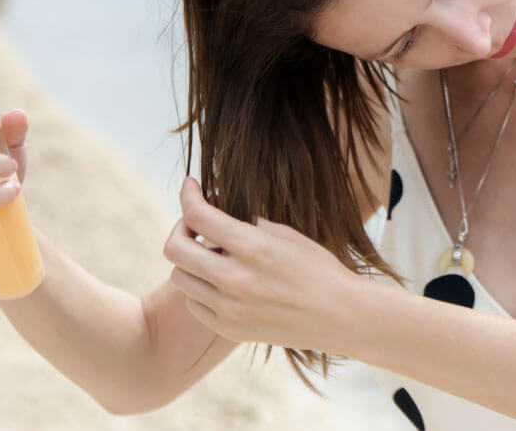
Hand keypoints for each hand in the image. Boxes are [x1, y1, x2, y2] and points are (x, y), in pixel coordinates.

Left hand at [162, 177, 364, 354]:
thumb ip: (246, 222)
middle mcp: (236, 279)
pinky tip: (219, 281)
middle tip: (195, 223)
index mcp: (253, 247)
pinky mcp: (229, 329)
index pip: (198, 215)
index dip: (188, 194)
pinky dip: (199, 288)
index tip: (190, 185)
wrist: (340, 316)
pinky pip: (193, 304)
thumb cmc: (317, 269)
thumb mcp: (285, 234)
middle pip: (175, 249)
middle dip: (181, 228)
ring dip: (190, 261)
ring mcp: (230, 308)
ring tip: (212, 255)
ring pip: (179, 277)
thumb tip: (215, 207)